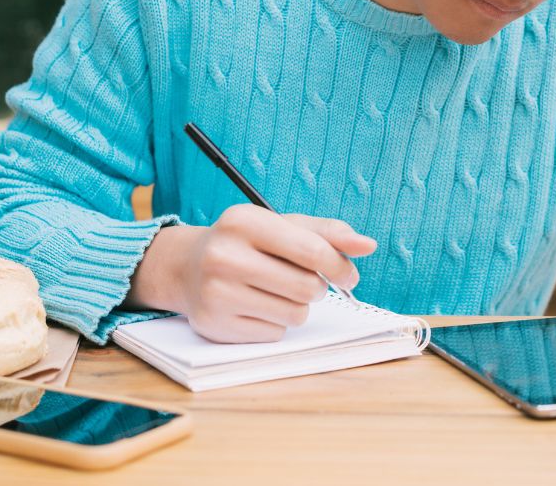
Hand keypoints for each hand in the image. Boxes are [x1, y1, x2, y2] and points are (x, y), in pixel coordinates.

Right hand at [126, 204, 376, 342]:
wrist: (187, 267)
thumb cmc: (247, 244)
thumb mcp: (282, 227)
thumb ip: (328, 233)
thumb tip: (368, 245)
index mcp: (243, 221)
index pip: (312, 250)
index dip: (340, 266)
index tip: (349, 275)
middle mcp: (224, 256)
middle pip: (307, 287)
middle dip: (316, 287)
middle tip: (303, 281)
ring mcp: (216, 292)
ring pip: (295, 314)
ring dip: (298, 306)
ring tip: (276, 291)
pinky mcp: (216, 325)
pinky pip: (274, 334)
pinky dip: (275, 323)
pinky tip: (256, 306)